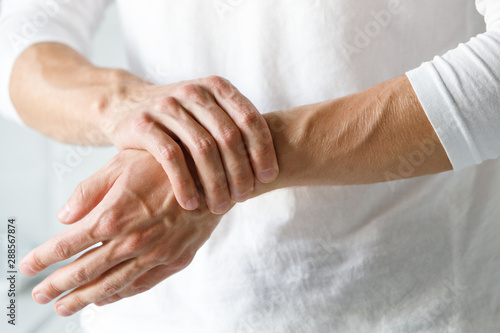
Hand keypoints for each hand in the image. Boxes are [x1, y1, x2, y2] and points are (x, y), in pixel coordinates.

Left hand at [20, 150, 224, 315]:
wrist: (214, 173)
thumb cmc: (166, 164)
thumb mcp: (122, 164)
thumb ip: (89, 191)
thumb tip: (64, 217)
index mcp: (113, 216)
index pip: (67, 245)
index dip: (44, 257)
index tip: (27, 267)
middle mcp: (131, 241)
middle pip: (85, 271)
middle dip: (58, 286)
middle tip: (40, 296)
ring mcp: (155, 254)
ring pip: (112, 284)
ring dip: (85, 298)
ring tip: (66, 308)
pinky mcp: (176, 259)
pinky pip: (142, 284)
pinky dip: (121, 294)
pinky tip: (107, 299)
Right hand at [99, 75, 277, 213]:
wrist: (126, 105)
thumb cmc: (180, 119)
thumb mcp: (208, 113)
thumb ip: (235, 129)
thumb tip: (271, 168)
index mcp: (216, 87)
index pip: (249, 119)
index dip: (263, 150)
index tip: (267, 178)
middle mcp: (194, 92)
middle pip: (228, 137)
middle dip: (239, 172)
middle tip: (242, 198)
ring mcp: (166, 106)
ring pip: (202, 148)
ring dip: (215, 183)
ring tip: (219, 206)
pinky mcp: (142, 123)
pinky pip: (170, 157)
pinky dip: (184, 184)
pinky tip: (191, 203)